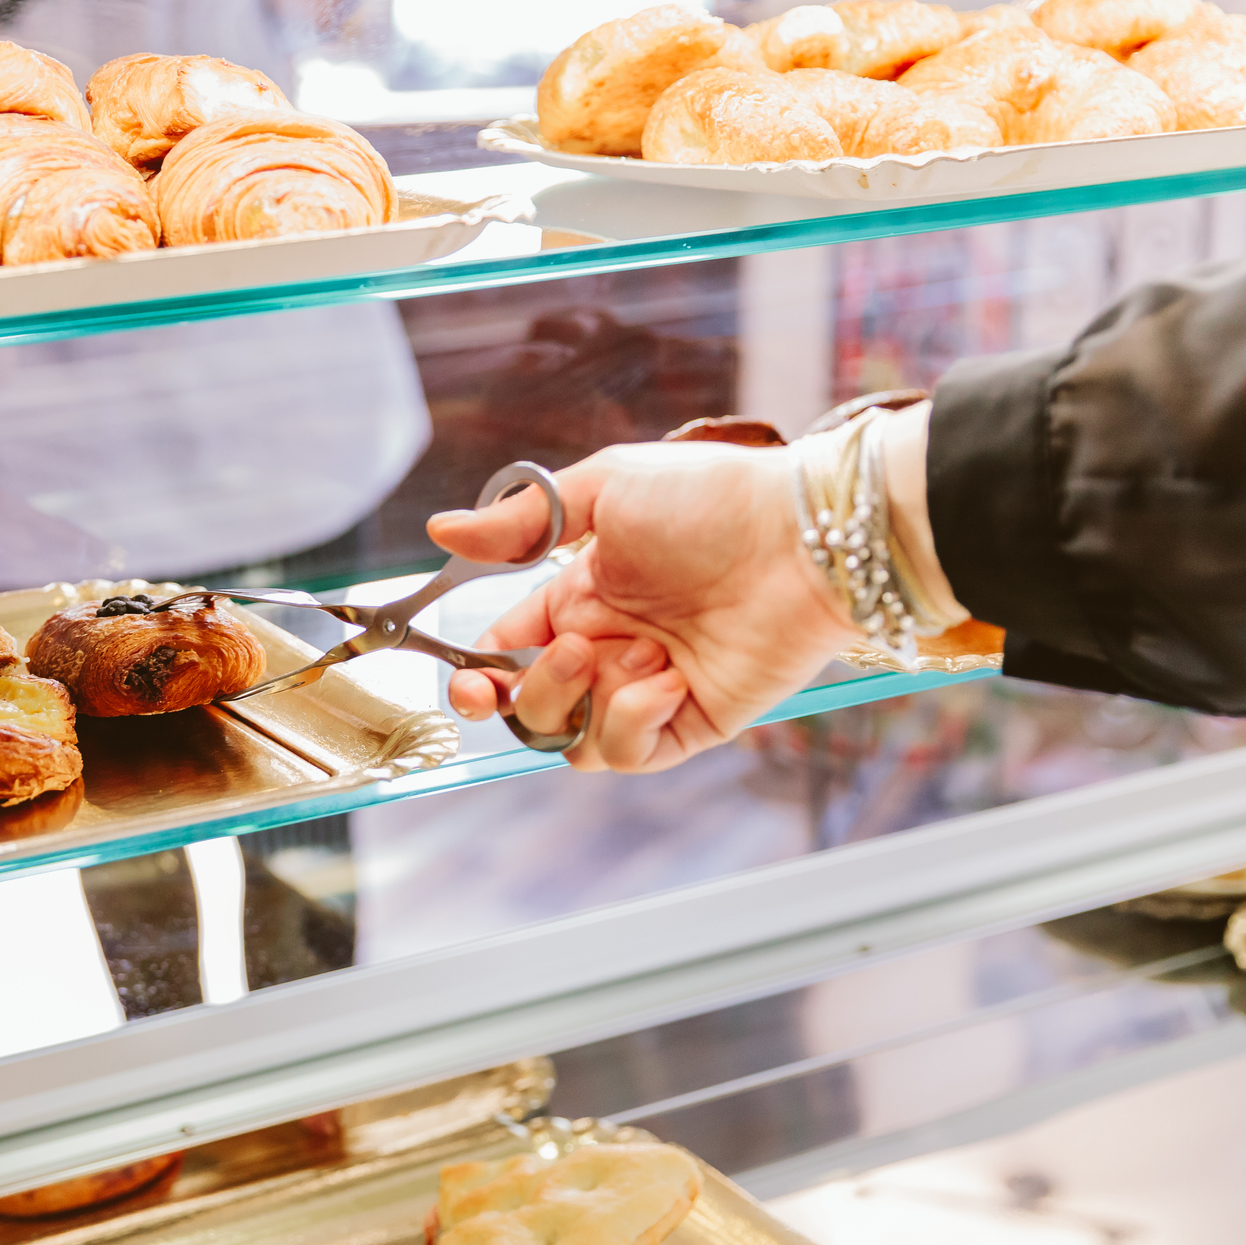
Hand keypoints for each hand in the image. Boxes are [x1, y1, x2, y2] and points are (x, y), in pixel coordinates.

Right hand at [428, 441, 861, 771]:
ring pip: (570, 743)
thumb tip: (441, 533)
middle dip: (529, 692)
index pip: (503, 656)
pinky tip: (664, 680)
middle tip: (578, 649)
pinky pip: (630, 754)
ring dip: (585, 702)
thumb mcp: (604, 490)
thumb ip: (520, 524)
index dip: (475, 679)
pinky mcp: (691, 721)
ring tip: (642, 653)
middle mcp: (607, 649)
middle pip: (527, 710)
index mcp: (578, 597)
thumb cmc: (712, 497)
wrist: (804, 533)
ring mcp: (647, 690)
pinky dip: (630, 723)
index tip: (469, 682)